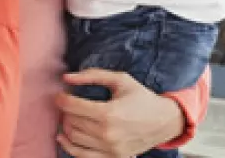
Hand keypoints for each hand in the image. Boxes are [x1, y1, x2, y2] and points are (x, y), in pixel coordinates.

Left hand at [55, 69, 184, 157]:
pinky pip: (80, 155)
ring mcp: (108, 148)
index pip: (73, 107)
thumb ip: (93, 75)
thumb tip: (67, 77)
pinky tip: (63, 136)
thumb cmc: (142, 98)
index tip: (60, 95)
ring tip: (69, 116)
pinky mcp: (111, 157)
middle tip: (68, 104)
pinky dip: (68, 146)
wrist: (163, 121)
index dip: (62, 99)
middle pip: (71, 122)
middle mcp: (107, 134)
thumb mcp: (121, 80)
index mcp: (109, 113)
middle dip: (65, 111)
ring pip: (73, 138)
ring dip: (66, 126)